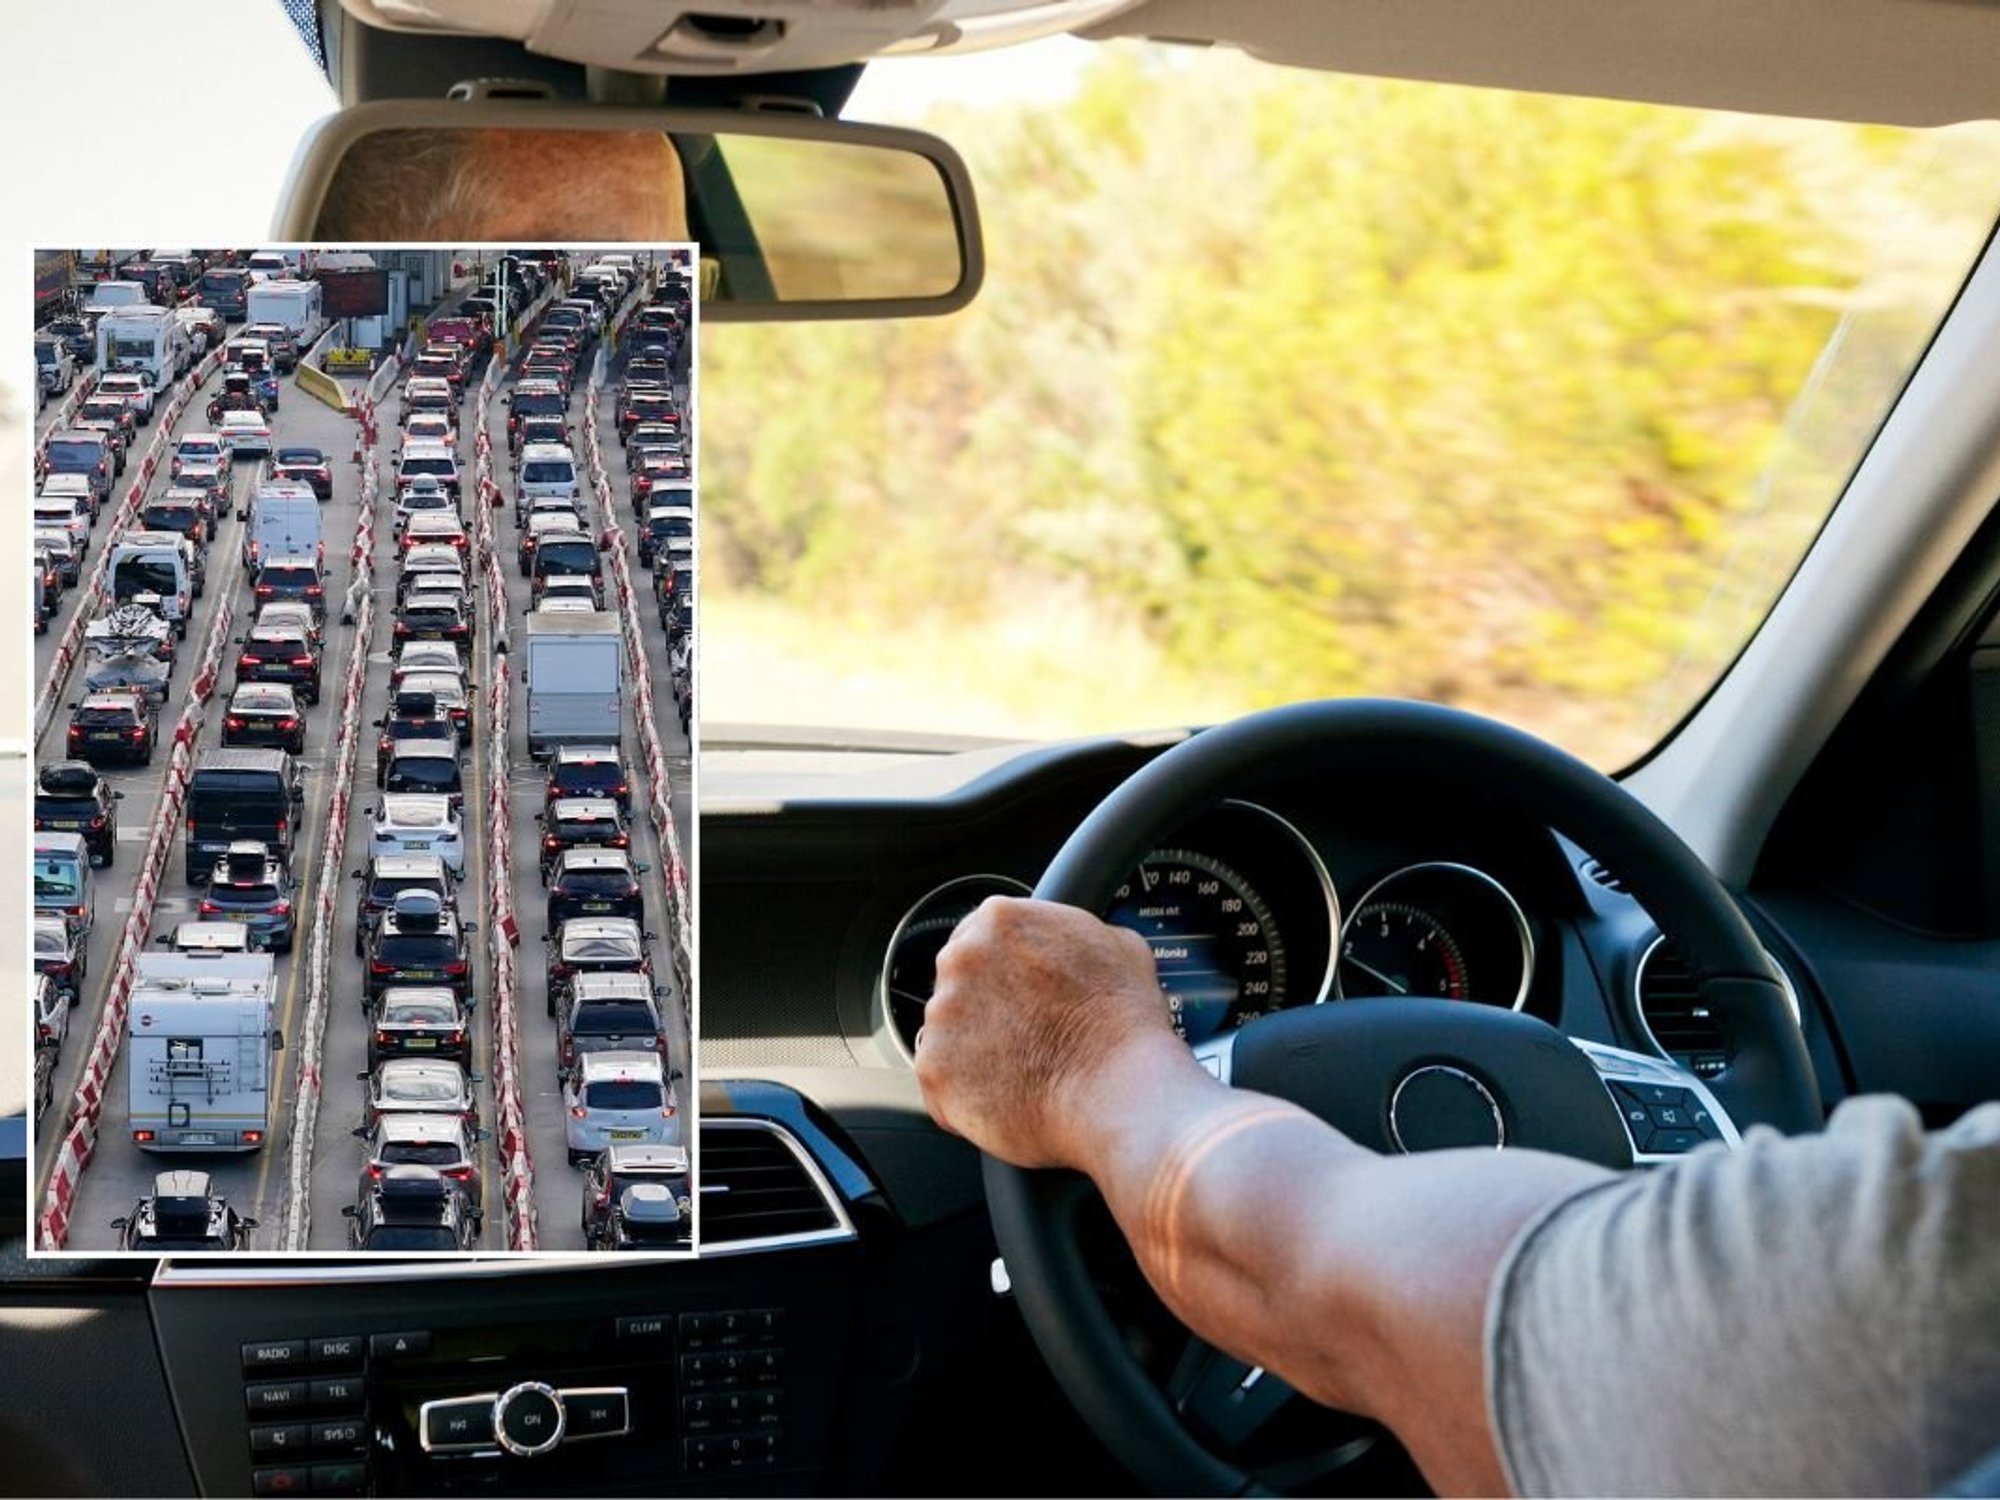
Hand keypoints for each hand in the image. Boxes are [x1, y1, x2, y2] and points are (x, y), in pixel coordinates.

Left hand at [915, 897, 1194, 1169]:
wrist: (1119, 1092)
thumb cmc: (1124, 1025)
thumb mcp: (1120, 946)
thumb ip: (1075, 934)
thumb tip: (1073, 946)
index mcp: (1000, 921)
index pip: (978, 933)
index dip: (999, 967)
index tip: (1012, 990)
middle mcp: (961, 959)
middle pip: (957, 981)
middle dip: (984, 1007)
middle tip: (1025, 1034)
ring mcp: (942, 1015)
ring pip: (948, 1033)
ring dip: (974, 1051)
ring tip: (1024, 1072)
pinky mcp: (932, 1069)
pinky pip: (941, 1083)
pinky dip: (966, 1096)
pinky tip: (1008, 1099)